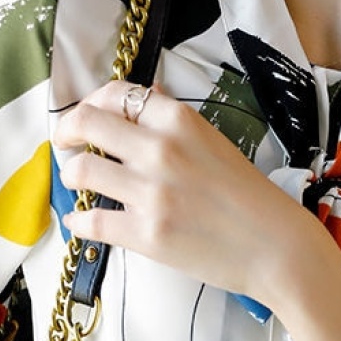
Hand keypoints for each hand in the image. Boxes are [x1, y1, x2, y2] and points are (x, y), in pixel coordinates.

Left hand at [54, 80, 312, 302]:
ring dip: (70, 174)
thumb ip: (173, 121)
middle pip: (86, 124)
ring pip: (80, 171)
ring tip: (76, 181)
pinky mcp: (145, 234)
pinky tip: (78, 222)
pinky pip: (90, 222)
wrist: (275, 247)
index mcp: (178, 120)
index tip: (85, 118)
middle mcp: (159, 149)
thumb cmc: (249, 197)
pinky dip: (77, 222)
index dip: (89, 103)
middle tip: (65, 144)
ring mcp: (150, 193)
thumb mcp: (213, 142)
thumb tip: (147, 94)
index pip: (115, 94)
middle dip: (66, 132)